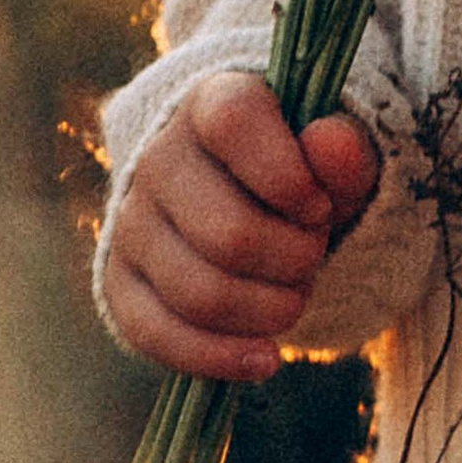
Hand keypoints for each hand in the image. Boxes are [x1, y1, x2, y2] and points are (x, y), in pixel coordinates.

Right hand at [104, 68, 378, 380]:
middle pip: (228, 234)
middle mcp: (158, 157)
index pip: (234, 122)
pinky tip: (265, 359)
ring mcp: (130, 222)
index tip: (319, 205)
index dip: (289, 174)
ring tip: (294, 295)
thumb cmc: (299, 172)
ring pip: (199, 293)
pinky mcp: (119, 281)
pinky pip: (156, 334)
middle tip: (313, 255)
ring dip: (268, 311)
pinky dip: (219, 357)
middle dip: (294, 262)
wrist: (243, 196)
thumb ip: (343, 150)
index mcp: (211, 103)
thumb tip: (330, 141)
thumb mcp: (335, 155)